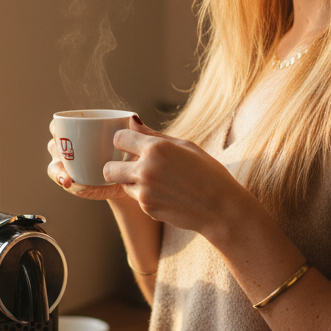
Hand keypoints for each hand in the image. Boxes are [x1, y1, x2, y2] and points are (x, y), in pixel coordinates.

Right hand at [46, 122, 132, 203]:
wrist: (134, 180)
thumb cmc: (132, 155)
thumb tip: (134, 118)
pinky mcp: (77, 186)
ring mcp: (70, 168)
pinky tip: (73, 185)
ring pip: (55, 167)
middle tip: (65, 154)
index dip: (56, 127)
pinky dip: (72, 186)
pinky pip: (69, 185)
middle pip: (54, 145)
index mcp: (79, 132)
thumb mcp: (136, 143)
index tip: (60, 130)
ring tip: (67, 178)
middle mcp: (70, 149)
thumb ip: (136, 131)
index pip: (59, 125)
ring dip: (59, 172)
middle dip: (57, 150)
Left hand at [104, 115, 247, 236]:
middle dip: (116, 165)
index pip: (119, 138)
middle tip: (132, 165)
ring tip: (156, 180)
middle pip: (108, 168)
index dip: (124, 140)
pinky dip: (145, 195)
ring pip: (121, 184)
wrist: (222, 208)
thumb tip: (131, 121)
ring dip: (131, 181)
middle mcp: (146, 170)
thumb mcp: (185, 146)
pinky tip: (167, 193)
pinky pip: (136, 198)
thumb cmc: (209, 172)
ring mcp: (145, 192)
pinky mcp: (147, 209)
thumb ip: (153, 135)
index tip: (132, 144)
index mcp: (156, 148)